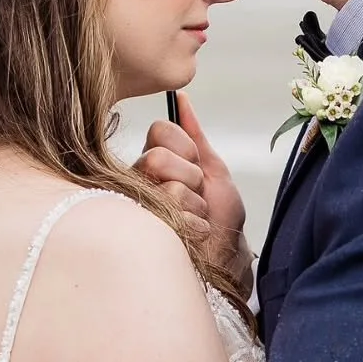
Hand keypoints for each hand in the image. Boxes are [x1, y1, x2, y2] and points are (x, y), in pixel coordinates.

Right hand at [135, 90, 251, 295]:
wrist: (225, 262)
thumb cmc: (220, 222)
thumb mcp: (214, 173)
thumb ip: (196, 136)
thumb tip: (183, 99)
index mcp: (155, 164)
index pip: (160, 130)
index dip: (186, 148)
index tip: (197, 168)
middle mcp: (139, 183)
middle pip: (157, 157)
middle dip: (190, 177)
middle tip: (196, 197)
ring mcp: (137, 209)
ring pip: (166, 186)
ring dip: (194, 205)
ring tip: (195, 220)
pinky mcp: (141, 233)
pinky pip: (171, 211)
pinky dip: (194, 224)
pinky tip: (191, 236)